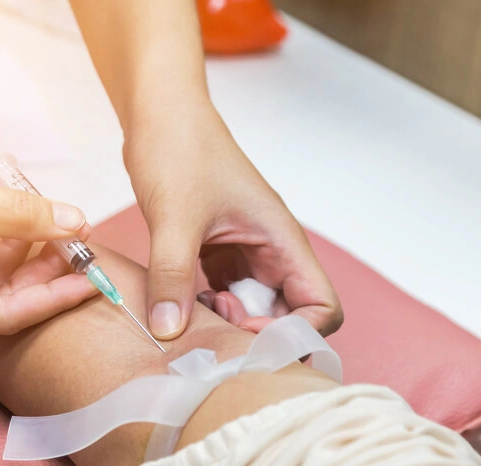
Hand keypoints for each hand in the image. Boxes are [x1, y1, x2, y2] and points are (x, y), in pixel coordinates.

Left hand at [124, 102, 341, 338]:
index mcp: (281, 240)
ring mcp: (245, 254)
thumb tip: (169, 331)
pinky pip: (226, 297)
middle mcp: (270, 252)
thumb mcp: (174, 216)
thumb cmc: (179, 149)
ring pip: (255, 310)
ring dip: (229, 325)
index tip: (247, 333)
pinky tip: (179, 305)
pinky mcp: (218, 254)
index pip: (321, 307)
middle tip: (212, 330)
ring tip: (192, 314)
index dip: (294, 333)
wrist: (158, 115)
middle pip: (289, 317)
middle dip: (256, 335)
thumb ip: (172, 275)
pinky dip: (207, 310)